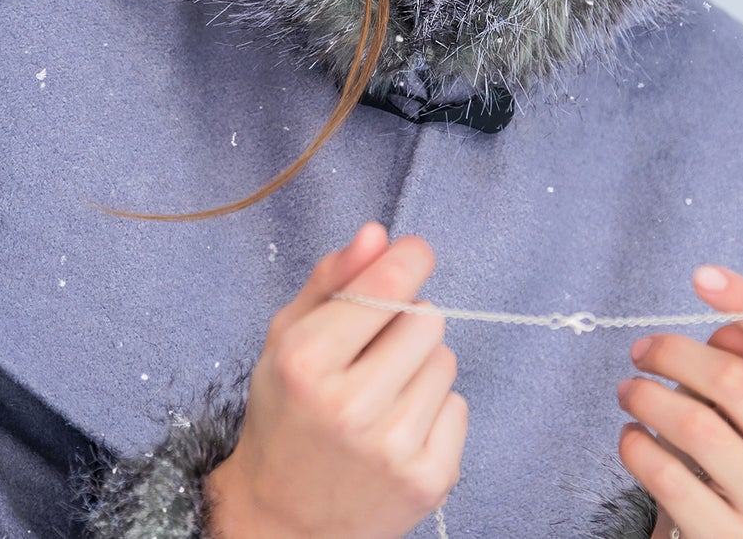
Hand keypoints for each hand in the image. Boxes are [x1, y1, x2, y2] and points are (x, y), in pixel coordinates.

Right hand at [206, 221, 466, 538]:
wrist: (283, 524)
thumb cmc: (286, 417)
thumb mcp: (286, 338)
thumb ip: (332, 279)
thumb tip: (377, 232)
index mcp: (307, 361)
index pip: (389, 284)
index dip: (410, 258)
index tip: (411, 255)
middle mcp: (350, 406)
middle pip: (427, 318)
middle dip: (406, 321)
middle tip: (375, 350)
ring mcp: (393, 447)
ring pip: (445, 359)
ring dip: (420, 366)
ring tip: (383, 393)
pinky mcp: (429, 479)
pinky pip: (459, 405)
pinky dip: (435, 410)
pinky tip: (399, 427)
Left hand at [616, 266, 742, 538]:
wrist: (706, 529)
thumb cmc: (716, 447)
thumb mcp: (725, 397)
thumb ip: (732, 360)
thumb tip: (731, 329)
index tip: (701, 275)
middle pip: (735, 379)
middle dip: (671, 354)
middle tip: (638, 352)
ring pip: (697, 425)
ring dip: (645, 398)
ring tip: (627, 393)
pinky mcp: (731, 537)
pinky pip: (669, 477)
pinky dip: (636, 447)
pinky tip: (630, 437)